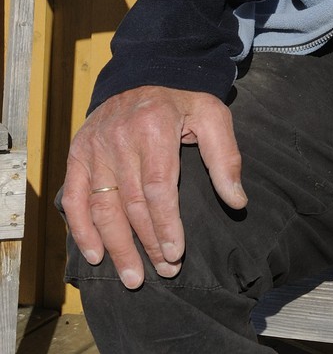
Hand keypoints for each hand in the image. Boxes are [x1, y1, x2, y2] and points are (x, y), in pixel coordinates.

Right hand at [61, 86, 245, 288]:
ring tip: (133, 277)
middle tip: (164, 271)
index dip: (166, 225)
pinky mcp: (77, 155)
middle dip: (148, 243)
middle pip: (131, 204)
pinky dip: (81, 230)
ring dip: (117, 247)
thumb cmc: (181, 103)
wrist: (141, 76)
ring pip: (102, 208)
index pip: (158, 188)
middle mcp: (119, 138)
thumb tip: (237, 201)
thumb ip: (225, 157)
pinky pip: (74, 199)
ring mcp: (94, 148)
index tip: (175, 253)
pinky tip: (95, 255)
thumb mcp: (212, 116)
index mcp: (154, 127)